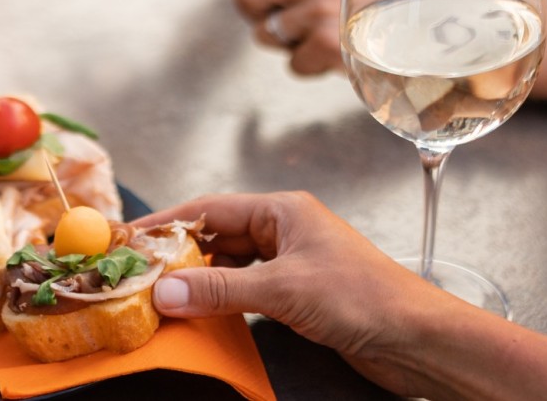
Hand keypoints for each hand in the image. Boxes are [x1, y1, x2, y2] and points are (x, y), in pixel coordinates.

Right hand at [133, 192, 488, 399]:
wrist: (417, 339)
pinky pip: (247, 291)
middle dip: (179, 254)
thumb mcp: (284, 290)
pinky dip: (222, 300)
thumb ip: (221, 289)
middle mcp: (286, 231)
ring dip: (199, 280)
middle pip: (218, 235)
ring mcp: (293, 264)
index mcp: (284, 210)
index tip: (130, 238)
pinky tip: (203, 315)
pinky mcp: (300, 296)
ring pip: (231, 265)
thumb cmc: (365, 298)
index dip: (168, 222)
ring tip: (162, 297)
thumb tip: (165, 290)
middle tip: (137, 274)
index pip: (211, 207)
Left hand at [232, 0, 351, 74]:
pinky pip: (293, 64)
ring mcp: (322, 9)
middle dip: (259, 15)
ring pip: (266, 35)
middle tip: (286, 25)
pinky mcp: (329, 44)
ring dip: (291, 45)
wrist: (430, 28)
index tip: (274, 3)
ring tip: (324, 36)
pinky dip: (312, 67)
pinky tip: (337, 56)